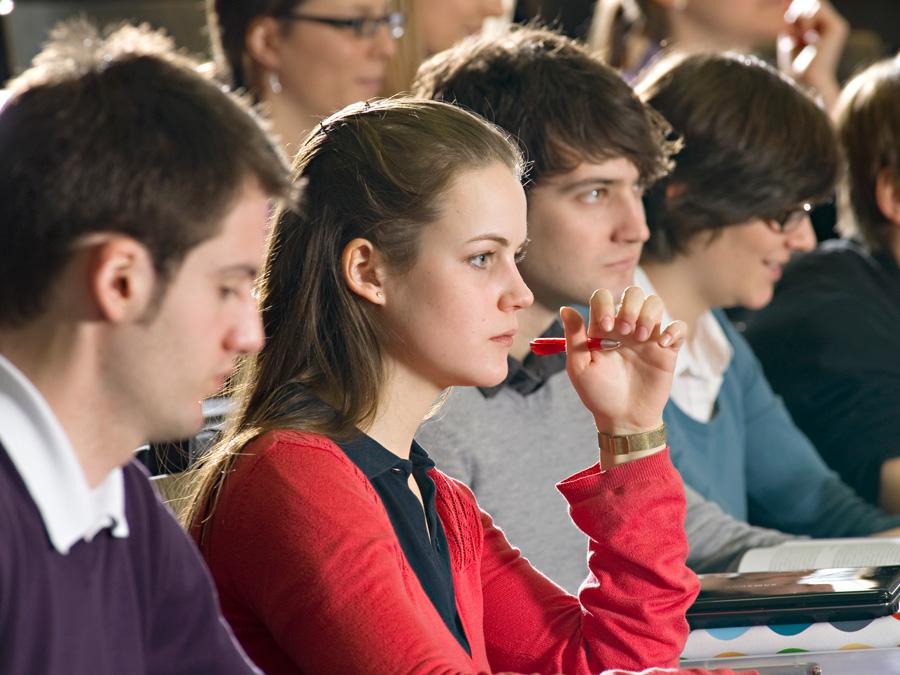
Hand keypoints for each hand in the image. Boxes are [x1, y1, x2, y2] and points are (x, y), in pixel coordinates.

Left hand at [560, 287, 684, 436]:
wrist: (623, 418)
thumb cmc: (598, 394)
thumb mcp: (580, 367)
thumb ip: (574, 337)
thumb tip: (566, 309)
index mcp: (603, 328)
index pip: (603, 297)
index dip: (604, 304)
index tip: (603, 327)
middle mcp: (626, 328)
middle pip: (634, 293)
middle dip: (630, 306)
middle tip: (626, 331)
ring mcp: (648, 337)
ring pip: (656, 303)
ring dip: (649, 314)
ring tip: (640, 338)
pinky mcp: (667, 350)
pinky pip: (679, 327)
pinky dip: (674, 330)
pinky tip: (663, 345)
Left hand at [777, 0, 848, 109]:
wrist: (807, 84)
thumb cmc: (795, 69)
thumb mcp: (790, 41)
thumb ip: (791, 23)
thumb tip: (785, 4)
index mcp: (822, 28)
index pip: (807, 7)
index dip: (792, 8)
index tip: (782, 20)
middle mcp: (832, 25)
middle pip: (811, 2)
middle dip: (795, 9)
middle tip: (788, 27)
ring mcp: (837, 25)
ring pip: (815, 3)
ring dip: (799, 14)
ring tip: (795, 33)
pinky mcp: (838, 28)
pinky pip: (819, 9)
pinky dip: (805, 18)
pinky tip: (802, 35)